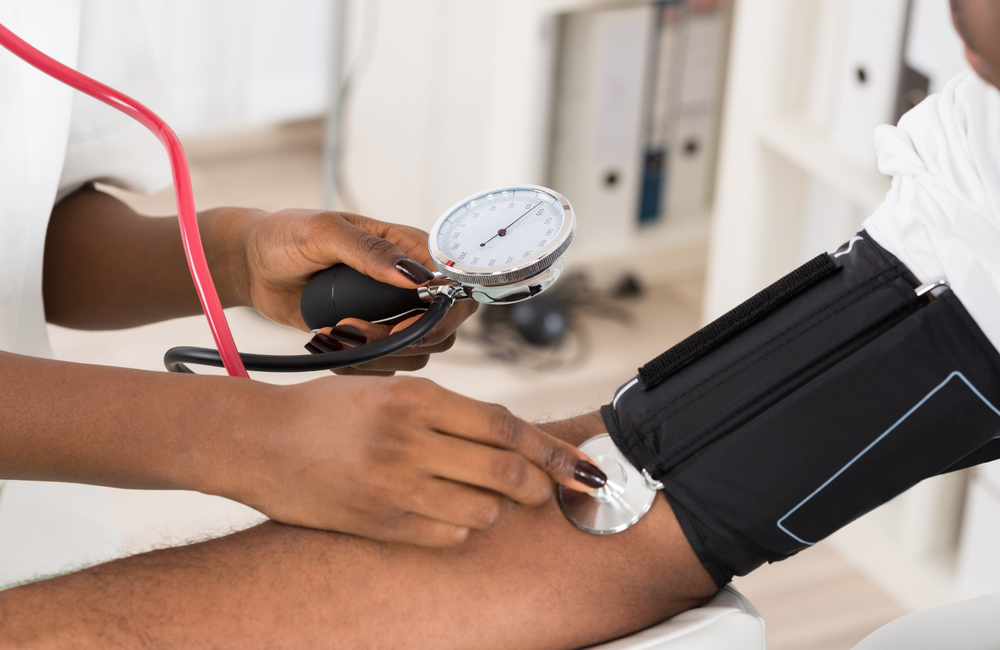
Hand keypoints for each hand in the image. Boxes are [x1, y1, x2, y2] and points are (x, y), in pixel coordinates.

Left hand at [206, 206, 476, 371]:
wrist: (254, 267)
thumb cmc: (286, 236)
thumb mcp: (323, 232)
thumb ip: (370, 251)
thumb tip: (414, 277)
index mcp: (408, 249)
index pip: (455, 284)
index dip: (442, 312)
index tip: (402, 322)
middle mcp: (408, 286)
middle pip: (443, 328)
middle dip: (404, 339)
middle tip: (354, 327)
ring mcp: (392, 315)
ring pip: (417, 353)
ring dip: (377, 354)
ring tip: (334, 332)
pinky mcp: (372, 340)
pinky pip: (386, 367)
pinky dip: (359, 366)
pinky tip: (329, 343)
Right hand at [217, 376, 607, 545]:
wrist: (259, 441)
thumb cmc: (328, 410)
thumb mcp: (389, 390)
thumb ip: (449, 412)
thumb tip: (512, 437)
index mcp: (416, 397)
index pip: (506, 425)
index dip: (551, 449)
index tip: (581, 465)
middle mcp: (409, 440)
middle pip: (506, 471)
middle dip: (539, 485)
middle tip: (545, 490)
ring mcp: (394, 486)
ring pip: (484, 511)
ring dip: (497, 508)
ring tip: (485, 498)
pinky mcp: (380, 523)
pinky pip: (448, 537)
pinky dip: (462, 529)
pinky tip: (448, 514)